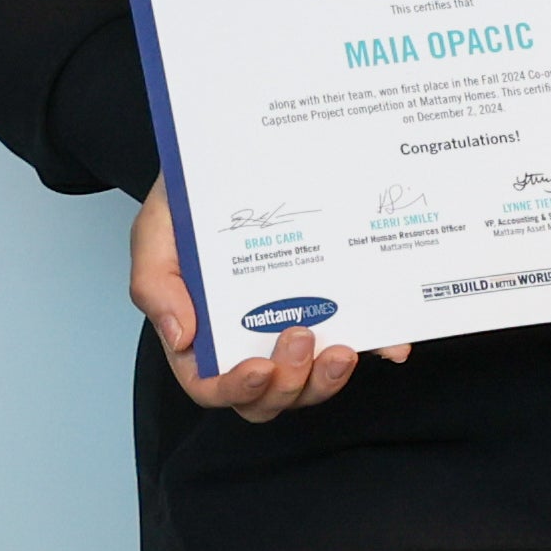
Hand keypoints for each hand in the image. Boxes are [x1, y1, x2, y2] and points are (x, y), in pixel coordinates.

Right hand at [131, 185, 400, 419]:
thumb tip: (181, 337)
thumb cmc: (188, 201)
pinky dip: (378, 349)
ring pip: (311, 382)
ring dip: (327, 379)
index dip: (235, 389)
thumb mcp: (156, 234)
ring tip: (341, 350)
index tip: (258, 369)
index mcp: (202, 331)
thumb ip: (156, 285)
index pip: (212, 384)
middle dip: (288, 383)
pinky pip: (359, 340)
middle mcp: (249, 337)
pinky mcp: (333, 306)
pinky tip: (393, 346)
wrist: (233, 156)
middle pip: (269, 394)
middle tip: (299, 337)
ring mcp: (293, 324)